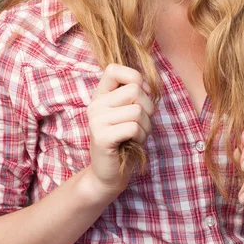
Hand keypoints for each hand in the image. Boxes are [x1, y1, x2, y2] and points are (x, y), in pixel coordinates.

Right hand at [86, 63, 154, 193]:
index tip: (140, 95)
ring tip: (137, 135)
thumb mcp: (129, 112)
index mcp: (100, 95)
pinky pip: (133, 127)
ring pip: (137, 110)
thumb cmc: (124, 141)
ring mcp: (96, 120)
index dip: (134, 77)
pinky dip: (141, 136)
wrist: (108, 174)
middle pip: (134, 89)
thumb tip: (147, 85)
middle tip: (141, 123)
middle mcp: (95, 104)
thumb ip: (135, 95)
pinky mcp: (101, 136)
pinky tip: (133, 143)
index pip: (114, 69)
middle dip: (148, 107)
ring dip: (146, 126)